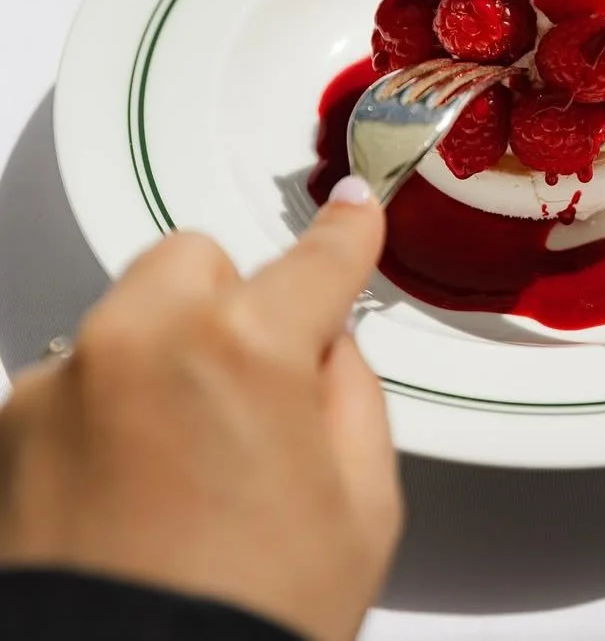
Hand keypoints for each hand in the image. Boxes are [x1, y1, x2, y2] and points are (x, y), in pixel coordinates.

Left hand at [0, 176, 400, 640]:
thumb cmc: (245, 622)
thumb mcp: (362, 510)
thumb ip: (351, 394)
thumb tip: (325, 348)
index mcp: (247, 349)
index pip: (315, 260)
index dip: (344, 234)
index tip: (349, 213)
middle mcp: (142, 341)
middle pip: (196, 261)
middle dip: (229, 304)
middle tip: (249, 387)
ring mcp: (62, 382)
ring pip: (128, 317)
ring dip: (160, 356)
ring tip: (177, 464)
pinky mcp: (9, 430)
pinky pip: (70, 380)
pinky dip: (101, 412)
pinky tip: (124, 490)